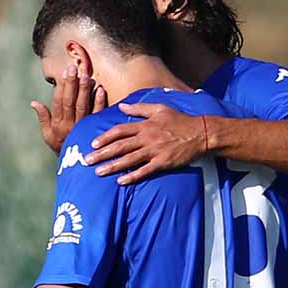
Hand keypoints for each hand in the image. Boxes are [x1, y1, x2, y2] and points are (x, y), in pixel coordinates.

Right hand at [31, 65, 105, 153]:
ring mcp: (83, 128)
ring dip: (85, 91)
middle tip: (75, 68)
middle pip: (71, 102)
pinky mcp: (94, 130)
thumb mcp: (47, 134)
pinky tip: (101, 90)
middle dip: (73, 84)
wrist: (75, 166)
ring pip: (84, 107)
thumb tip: (33, 102)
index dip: (62, 87)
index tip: (65, 72)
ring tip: (86, 75)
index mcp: (58, 124)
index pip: (59, 102)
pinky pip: (97, 115)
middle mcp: (70, 125)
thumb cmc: (60, 146)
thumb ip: (43, 117)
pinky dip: (99, 103)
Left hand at [85, 103, 207, 183]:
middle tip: (87, 161)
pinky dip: (133, 176)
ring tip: (99, 172)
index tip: (93, 144)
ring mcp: (155, 151)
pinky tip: (121, 181)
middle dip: (102, 154)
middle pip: (120, 146)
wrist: (201, 133)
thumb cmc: (180, 120)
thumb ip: (139, 108)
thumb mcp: (159, 108)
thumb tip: (122, 106)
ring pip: (129, 159)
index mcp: (145, 125)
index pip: (120, 131)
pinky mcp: (163, 162)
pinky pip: (145, 171)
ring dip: (112, 166)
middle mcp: (147, 138)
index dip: (105, 137)